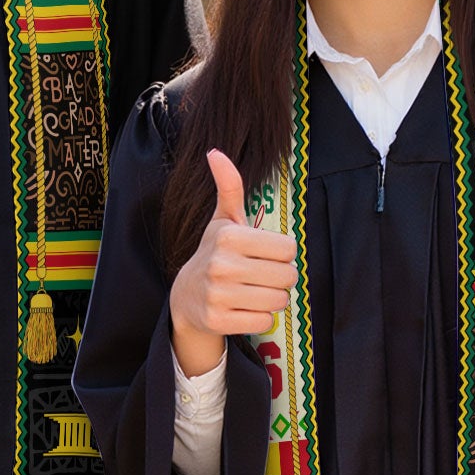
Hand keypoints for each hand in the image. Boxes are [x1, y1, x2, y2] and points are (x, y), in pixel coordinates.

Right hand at [168, 149, 295, 377]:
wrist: (186, 296)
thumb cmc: (215, 253)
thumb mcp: (223, 220)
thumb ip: (229, 187)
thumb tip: (215, 152)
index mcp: (228, 236)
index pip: (288, 248)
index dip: (281, 253)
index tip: (264, 255)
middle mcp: (221, 264)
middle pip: (287, 275)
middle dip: (280, 277)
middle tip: (262, 276)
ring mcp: (218, 294)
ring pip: (278, 300)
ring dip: (273, 298)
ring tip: (254, 291)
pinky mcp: (218, 320)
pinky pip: (264, 321)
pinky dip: (261, 318)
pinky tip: (244, 308)